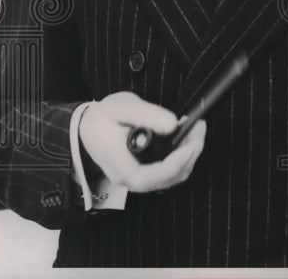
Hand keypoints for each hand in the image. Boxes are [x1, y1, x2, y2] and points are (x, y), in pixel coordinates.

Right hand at [78, 92, 205, 192]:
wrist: (88, 127)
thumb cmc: (103, 117)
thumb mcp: (122, 107)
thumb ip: (147, 114)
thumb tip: (173, 124)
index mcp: (118, 165)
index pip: (147, 177)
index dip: (172, 165)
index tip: (190, 145)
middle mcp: (127, 179)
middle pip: (166, 179)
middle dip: (189, 155)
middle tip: (199, 127)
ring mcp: (136, 179)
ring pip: (171, 178)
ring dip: (189, 155)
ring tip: (195, 128)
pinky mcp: (145, 173)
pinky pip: (169, 173)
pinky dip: (182, 157)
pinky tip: (186, 136)